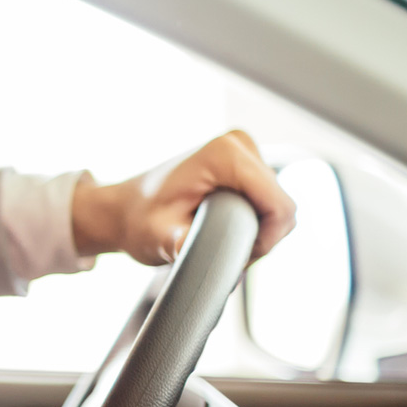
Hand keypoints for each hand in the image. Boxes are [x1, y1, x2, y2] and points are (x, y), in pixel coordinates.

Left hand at [71, 130, 297, 264]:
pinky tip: (224, 227)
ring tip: (217, 238)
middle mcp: (239, 144)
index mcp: (224, 154)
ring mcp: (244, 150)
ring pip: (277, 205)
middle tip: (221, 251)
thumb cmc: (139, 221)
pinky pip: (269, 200)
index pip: (279, 205)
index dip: (267, 239)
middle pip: (281, 206)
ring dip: (257, 230)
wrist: (124, 208)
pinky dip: (254, 220)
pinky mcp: (245, 162)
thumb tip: (211, 262)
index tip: (236, 256)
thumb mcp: (159, 237)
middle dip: (260, 237)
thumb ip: (186, 245)